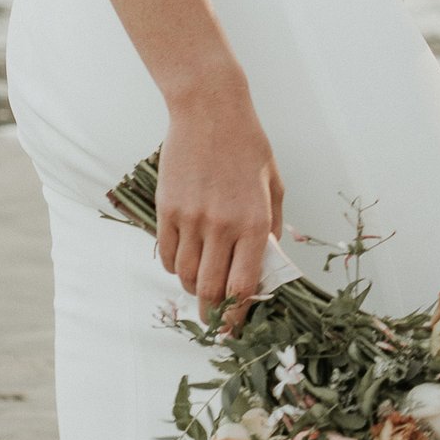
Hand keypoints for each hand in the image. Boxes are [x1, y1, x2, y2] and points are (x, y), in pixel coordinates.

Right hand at [156, 66, 283, 322]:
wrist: (209, 110)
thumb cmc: (248, 145)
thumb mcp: (273, 184)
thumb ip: (271, 226)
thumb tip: (267, 262)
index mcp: (253, 223)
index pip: (243, 286)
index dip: (238, 315)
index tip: (235, 328)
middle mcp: (221, 226)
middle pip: (211, 290)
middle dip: (213, 315)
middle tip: (214, 323)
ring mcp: (190, 219)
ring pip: (186, 276)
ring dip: (193, 290)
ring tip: (200, 289)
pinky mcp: (167, 210)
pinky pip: (168, 254)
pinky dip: (175, 267)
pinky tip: (184, 263)